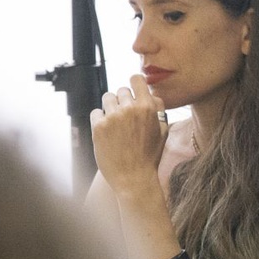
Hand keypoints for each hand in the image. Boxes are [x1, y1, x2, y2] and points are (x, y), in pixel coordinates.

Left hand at [89, 75, 167, 191]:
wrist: (133, 178)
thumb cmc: (149, 156)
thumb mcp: (162, 132)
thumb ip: (158, 110)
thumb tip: (150, 94)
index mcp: (147, 108)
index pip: (136, 79)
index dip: (134, 84)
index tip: (133, 92)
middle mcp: (129, 109)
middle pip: (121, 90)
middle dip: (123, 101)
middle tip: (125, 118)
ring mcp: (112, 117)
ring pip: (107, 98)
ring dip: (110, 108)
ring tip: (116, 124)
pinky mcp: (98, 126)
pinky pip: (95, 112)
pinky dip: (100, 120)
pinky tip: (107, 133)